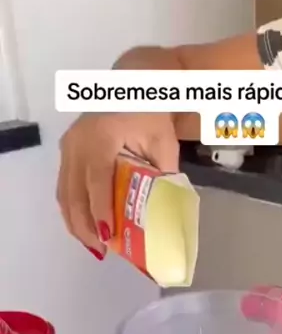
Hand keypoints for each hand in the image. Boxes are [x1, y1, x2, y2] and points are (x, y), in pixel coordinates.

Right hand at [56, 112, 178, 257]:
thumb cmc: (151, 113)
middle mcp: (78, 143)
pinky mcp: (67, 153)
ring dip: (77, 223)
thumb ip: (163, 175)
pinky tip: (85, 228)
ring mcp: (69, 147)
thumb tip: (163, 212)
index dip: (101, 211)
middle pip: (76, 193)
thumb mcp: (163, 143)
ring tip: (94, 245)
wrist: (133, 83)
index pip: (98, 181)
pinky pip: (65, 188)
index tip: (108, 235)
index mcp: (102, 137)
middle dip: (87, 226)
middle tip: (102, 250)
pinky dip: (73, 210)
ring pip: (66, 194)